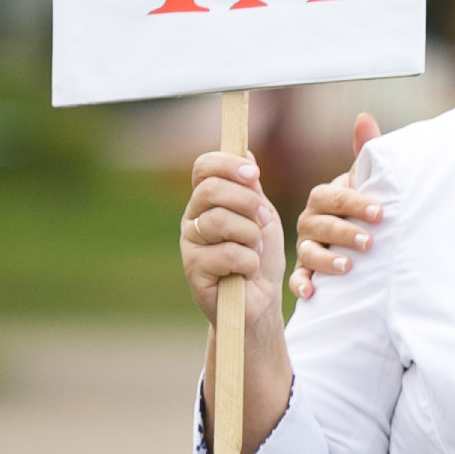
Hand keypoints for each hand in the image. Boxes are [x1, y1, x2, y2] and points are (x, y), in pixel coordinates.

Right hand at [179, 149, 282, 335]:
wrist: (261, 302)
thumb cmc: (260, 258)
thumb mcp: (262, 217)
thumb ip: (252, 189)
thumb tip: (246, 151)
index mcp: (207, 201)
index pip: (203, 168)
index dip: (227, 164)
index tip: (254, 174)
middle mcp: (193, 219)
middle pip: (210, 190)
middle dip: (247, 203)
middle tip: (264, 221)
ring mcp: (190, 245)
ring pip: (219, 221)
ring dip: (250, 236)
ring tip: (257, 251)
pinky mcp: (194, 271)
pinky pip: (228, 254)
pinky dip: (249, 262)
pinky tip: (249, 272)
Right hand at [290, 111, 382, 300]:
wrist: (356, 250)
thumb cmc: (358, 212)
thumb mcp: (362, 186)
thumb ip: (364, 154)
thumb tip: (364, 118)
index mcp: (324, 199)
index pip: (333, 197)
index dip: (355, 203)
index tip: (380, 213)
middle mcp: (310, 222)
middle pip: (321, 224)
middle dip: (345, 232)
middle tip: (370, 242)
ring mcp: (306, 247)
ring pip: (309, 251)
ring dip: (326, 259)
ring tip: (347, 268)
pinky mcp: (304, 273)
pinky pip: (298, 279)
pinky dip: (303, 286)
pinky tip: (312, 293)